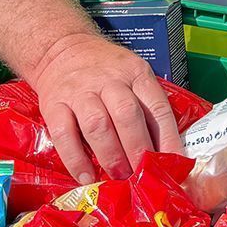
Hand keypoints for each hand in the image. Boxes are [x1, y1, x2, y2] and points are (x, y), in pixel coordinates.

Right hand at [28, 31, 183, 184]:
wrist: (60, 48)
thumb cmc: (104, 70)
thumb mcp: (132, 75)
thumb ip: (146, 107)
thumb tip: (166, 152)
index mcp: (135, 72)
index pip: (156, 106)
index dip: (167, 138)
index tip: (173, 165)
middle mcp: (108, 80)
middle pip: (127, 115)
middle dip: (137, 150)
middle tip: (143, 175)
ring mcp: (79, 91)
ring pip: (97, 125)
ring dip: (111, 156)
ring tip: (120, 177)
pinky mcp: (53, 104)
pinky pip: (64, 135)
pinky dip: (76, 161)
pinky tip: (87, 178)